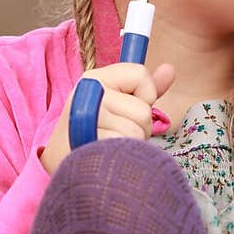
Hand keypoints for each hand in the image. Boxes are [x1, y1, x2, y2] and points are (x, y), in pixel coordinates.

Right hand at [40, 61, 175, 176]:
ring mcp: (85, 116)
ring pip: (137, 132)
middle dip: (139, 128)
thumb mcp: (119, 103)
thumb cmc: (96, 131)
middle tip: (115, 133)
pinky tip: (105, 156)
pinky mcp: (86, 140)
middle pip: (143, 111)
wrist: (63, 164)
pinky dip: (121, 157)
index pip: (140, 74)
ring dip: (130, 145)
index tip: (128, 108)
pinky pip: (125, 147)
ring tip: (110, 146)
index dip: (145, 96)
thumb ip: (146, 89)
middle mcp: (87, 91)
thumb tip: (170, 69)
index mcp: (94, 77)